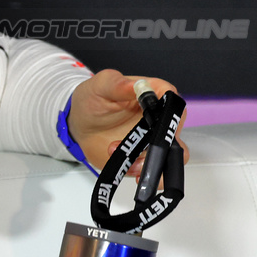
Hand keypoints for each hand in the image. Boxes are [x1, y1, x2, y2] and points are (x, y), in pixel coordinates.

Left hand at [67, 69, 187, 174]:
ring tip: (124, 159)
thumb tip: (134, 85)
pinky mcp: (145, 157)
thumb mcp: (101, 86)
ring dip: (151, 161)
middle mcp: (159, 117)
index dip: (168, 114)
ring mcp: (153, 139)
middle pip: (175, 132)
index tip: (151, 124)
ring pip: (170, 155)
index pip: (174, 101)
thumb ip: (117, 84)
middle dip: (160, 145)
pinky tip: (127, 167)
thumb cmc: (93, 99)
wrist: (81, 125)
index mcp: (154, 94)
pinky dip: (143, 173)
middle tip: (137, 148)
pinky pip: (153, 169)